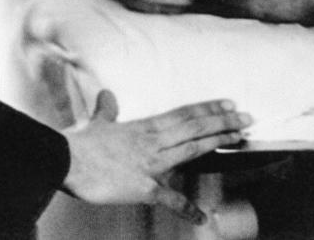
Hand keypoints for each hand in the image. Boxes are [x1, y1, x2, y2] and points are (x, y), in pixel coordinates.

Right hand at [63, 89, 249, 219]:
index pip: (185, 113)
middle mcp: (154, 140)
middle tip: (247, 117)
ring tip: (240, 137)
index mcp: (145, 126)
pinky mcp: (143, 188)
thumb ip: (106, 110)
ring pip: (192, 148)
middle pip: (195, 126)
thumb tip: (107, 96)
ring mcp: (151, 163)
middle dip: (223, 121)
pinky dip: (188, 208)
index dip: (208, 109)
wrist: (66, 160)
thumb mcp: (97, 123)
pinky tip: (203, 216)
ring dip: (218, 141)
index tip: (229, 104)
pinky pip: (170, 199)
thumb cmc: (80, 143)